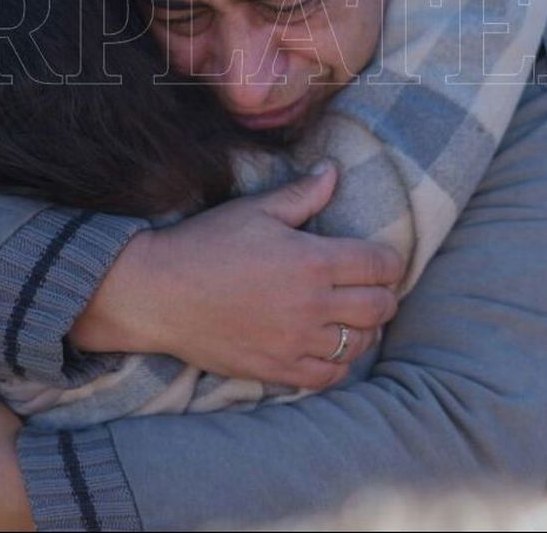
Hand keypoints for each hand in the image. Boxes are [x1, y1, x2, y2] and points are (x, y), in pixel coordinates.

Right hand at [71, 164, 404, 389]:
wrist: (156, 292)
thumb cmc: (203, 244)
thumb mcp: (254, 210)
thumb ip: (301, 194)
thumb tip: (333, 172)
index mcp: (313, 259)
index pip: (381, 265)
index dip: (390, 262)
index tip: (379, 261)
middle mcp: (312, 304)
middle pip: (380, 307)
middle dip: (383, 296)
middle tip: (369, 289)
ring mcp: (296, 341)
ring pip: (359, 344)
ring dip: (362, 330)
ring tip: (350, 319)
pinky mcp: (277, 368)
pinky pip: (328, 375)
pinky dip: (336, 363)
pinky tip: (326, 348)